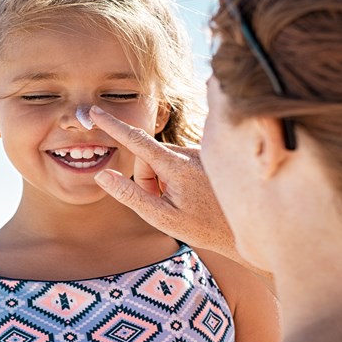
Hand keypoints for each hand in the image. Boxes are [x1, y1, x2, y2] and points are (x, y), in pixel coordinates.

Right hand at [88, 105, 249, 269]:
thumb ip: (130, 195)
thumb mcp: (161, 218)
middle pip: (148, 158)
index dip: (112, 125)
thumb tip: (103, 175)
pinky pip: (177, 161)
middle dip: (147, 179)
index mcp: (177, 166)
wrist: (246, 229)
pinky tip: (192, 195)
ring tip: (180, 202)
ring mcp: (200, 153)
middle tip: (162, 204)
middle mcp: (190, 153)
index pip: (136, 140)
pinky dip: (175, 177)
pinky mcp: (205, 157)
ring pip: (162, 160)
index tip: (95, 112)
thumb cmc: (203, 228)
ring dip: (162, 180)